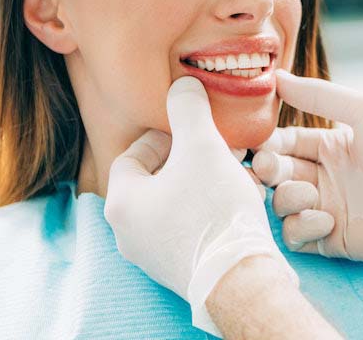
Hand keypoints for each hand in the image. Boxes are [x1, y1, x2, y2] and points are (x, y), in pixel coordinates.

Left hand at [104, 75, 297, 335]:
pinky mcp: (177, 267)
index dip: (162, 137)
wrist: (240, 278)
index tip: (188, 132)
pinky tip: (233, 196)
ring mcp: (152, 254)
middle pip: (155, 178)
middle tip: (212, 147)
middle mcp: (129, 233)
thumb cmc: (214, 209)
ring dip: (199, 179)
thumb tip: (182, 84)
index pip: (132, 155)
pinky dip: (206, 204)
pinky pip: (186, 224)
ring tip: (229, 168)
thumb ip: (187, 108)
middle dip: (186, 157)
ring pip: (174, 200)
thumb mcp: (201, 145)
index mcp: (122, 203)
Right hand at [251, 69, 362, 264]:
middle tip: (266, 167)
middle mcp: (324, 176)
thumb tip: (276, 76)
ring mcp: (327, 208)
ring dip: (287, 197)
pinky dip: (302, 227)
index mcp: (328, 146)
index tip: (256, 143)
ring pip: (281, 203)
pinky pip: (296, 235)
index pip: (284, 142)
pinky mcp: (333, 239)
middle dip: (265, 169)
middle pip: (275, 172)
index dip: (267, 142)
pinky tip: (327, 219)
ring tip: (311, 195)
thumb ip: (317, 94)